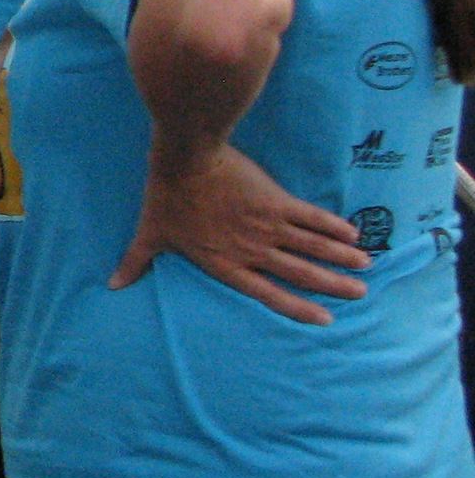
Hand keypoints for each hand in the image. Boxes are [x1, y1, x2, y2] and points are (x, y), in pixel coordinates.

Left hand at [110, 141, 369, 324]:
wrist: (185, 159)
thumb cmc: (165, 198)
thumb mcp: (150, 234)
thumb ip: (136, 262)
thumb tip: (113, 284)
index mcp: (225, 262)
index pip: (267, 292)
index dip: (296, 307)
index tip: (323, 318)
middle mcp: (252, 249)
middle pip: (300, 273)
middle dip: (331, 285)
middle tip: (359, 294)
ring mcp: (267, 225)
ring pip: (312, 246)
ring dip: (341, 257)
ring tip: (365, 267)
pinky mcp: (276, 200)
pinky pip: (311, 217)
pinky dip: (332, 226)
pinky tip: (352, 234)